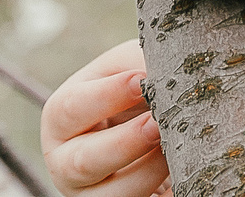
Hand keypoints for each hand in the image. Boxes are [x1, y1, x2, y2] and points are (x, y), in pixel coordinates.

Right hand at [41, 39, 166, 196]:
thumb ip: (136, 61)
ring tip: (175, 148)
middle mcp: (67, 163)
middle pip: (85, 162)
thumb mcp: (126, 66)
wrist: (144, 126)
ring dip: (149, 172)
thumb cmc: (131, 91)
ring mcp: (93, 193)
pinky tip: (183, 173)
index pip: (72, 108)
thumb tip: (158, 70)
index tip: (142, 80)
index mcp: (61, 120)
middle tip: (158, 123)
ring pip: (114, 196)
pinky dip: (164, 191)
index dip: (108, 95)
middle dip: (125, 143)